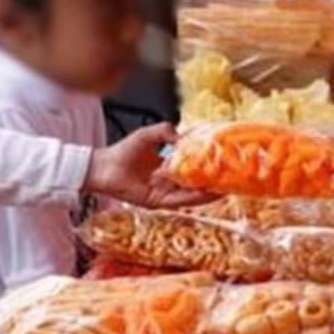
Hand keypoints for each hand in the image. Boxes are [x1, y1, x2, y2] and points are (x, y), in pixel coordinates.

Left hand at [84, 123, 213, 208]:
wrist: (103, 167)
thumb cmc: (122, 151)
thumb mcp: (148, 134)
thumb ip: (165, 131)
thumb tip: (183, 136)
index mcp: (168, 166)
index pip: (192, 166)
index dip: (207, 164)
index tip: (223, 159)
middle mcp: (168, 181)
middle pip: (195, 183)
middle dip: (212, 181)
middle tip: (231, 177)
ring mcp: (164, 192)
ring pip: (190, 194)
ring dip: (208, 192)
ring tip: (225, 187)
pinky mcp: (157, 201)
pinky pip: (179, 200)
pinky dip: (193, 198)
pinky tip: (207, 194)